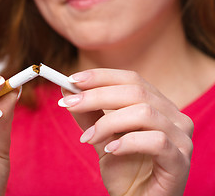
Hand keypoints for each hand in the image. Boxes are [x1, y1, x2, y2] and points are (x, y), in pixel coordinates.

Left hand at [59, 69, 193, 195]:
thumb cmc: (123, 169)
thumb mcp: (101, 137)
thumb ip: (88, 113)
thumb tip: (66, 88)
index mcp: (156, 105)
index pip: (131, 79)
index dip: (101, 77)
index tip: (72, 79)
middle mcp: (173, 116)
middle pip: (136, 91)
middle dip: (96, 95)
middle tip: (68, 103)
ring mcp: (180, 138)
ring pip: (144, 113)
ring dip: (108, 122)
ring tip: (88, 138)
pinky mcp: (180, 161)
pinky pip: (156, 141)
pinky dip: (127, 142)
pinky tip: (110, 150)